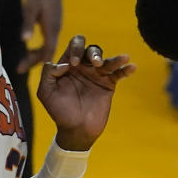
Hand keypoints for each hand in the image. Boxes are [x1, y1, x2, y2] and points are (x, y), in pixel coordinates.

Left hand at [18, 0, 62, 74]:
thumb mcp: (29, 10)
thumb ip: (28, 25)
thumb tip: (24, 40)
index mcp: (51, 30)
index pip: (45, 53)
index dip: (33, 62)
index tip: (20, 69)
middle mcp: (56, 31)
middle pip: (47, 53)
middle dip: (34, 62)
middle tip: (19, 68)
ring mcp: (56, 27)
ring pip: (49, 48)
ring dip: (37, 56)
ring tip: (24, 61)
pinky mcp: (54, 24)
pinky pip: (49, 42)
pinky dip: (41, 49)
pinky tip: (30, 49)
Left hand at [37, 35, 135, 150]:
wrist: (76, 130)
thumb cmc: (59, 111)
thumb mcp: (45, 92)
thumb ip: (48, 73)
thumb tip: (65, 64)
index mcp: (68, 65)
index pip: (74, 47)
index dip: (75, 49)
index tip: (74, 64)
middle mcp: (83, 67)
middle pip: (91, 50)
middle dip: (93, 53)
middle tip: (94, 63)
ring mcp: (97, 75)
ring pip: (106, 60)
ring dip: (113, 59)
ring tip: (122, 58)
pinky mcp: (108, 85)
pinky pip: (118, 73)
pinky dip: (125, 69)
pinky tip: (132, 66)